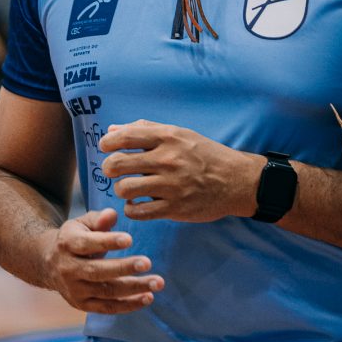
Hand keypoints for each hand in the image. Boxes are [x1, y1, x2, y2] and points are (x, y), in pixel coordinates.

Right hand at [46, 207, 163, 313]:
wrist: (48, 264)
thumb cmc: (74, 238)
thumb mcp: (82, 223)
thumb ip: (99, 219)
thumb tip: (112, 215)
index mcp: (67, 244)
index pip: (88, 244)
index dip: (108, 242)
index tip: (129, 239)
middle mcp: (68, 269)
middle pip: (97, 271)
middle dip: (124, 268)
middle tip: (147, 262)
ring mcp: (75, 290)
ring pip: (106, 292)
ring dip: (134, 289)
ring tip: (157, 283)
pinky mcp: (82, 305)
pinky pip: (108, 307)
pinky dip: (128, 305)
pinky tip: (148, 297)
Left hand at [99, 120, 257, 221]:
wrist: (236, 180)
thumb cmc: (204, 154)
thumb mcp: (179, 134)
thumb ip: (145, 130)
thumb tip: (112, 131)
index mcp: (168, 138)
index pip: (125, 136)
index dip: (107, 143)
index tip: (105, 147)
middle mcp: (168, 160)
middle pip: (118, 164)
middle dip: (109, 168)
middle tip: (113, 170)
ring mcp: (171, 185)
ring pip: (124, 189)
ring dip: (121, 189)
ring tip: (128, 188)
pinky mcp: (175, 208)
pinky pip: (138, 212)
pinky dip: (132, 209)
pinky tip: (138, 203)